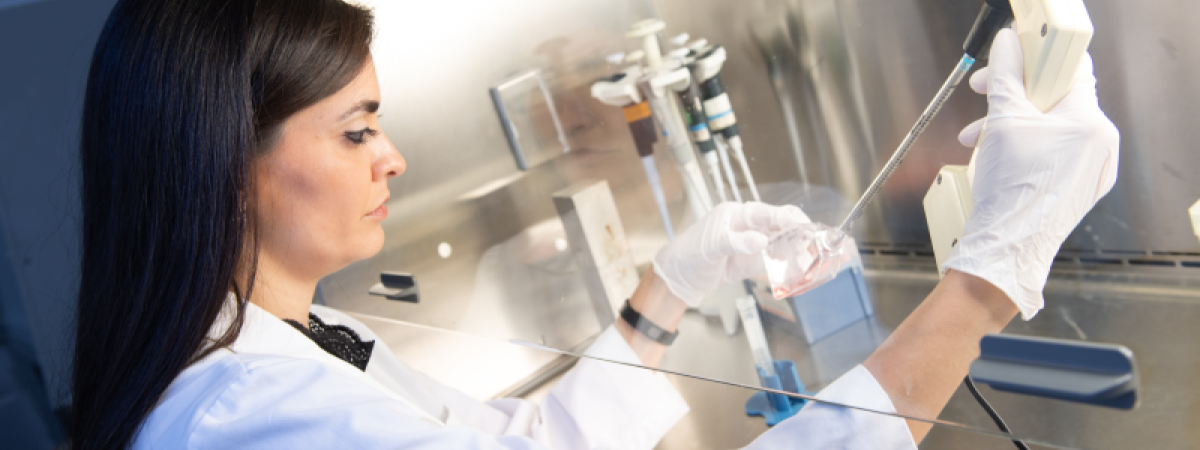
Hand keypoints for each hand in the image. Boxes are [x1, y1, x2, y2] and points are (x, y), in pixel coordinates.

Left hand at [652, 202, 809, 306]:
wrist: (681, 277)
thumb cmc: (689, 254)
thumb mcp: (710, 246)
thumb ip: (735, 242)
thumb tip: (760, 240)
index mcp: (735, 214)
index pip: (764, 212)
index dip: (783, 217)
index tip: (799, 223)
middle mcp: (747, 226)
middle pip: (778, 224)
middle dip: (796, 231)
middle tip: (811, 241)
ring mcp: (752, 244)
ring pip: (780, 242)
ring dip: (795, 248)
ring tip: (808, 257)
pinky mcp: (753, 261)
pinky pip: (774, 260)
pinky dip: (786, 263)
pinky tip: (797, 267)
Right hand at [945, 28, 1119, 319]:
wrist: (1007, 248)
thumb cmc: (1011, 194)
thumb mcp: (1001, 123)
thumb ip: (1005, 77)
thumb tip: (1006, 49)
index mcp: (1091, 124)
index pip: (1069, 70)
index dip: (1032, 60)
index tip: (1008, 62)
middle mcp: (1100, 145)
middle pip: (1055, 99)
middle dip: (1012, 97)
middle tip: (985, 93)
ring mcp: (1092, 169)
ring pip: (1049, 128)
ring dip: (1011, 125)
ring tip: (980, 137)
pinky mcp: (1078, 187)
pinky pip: (1052, 153)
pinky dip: (1023, 148)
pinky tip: (997, 156)